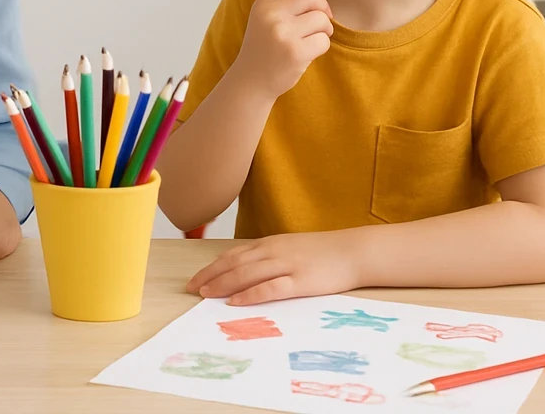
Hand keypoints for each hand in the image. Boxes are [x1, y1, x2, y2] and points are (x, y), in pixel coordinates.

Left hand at [186, 231, 360, 305]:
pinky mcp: (300, 281)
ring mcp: (286, 265)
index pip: (232, 254)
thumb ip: (269, 257)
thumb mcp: (290, 249)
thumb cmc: (322, 253)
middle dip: (210, 276)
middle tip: (191, 289)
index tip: (195, 279)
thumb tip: (246, 271)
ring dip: (223, 284)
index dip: (212, 267)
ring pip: (246, 273)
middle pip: (234, 263)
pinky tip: (236, 302)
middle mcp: (273, 251)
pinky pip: (270, 288)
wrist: (353, 251)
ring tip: (205, 294)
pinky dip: (250, 294)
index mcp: (269, 243)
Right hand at [235, 0, 332, 98]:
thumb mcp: (265, 19)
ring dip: (322, 32)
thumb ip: (283, 4)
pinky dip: (321, 49)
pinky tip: (303, 56)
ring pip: (323, 19)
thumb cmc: (264, 48)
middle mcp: (270, 12)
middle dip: (321, 11)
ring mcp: (281, 31)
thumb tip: (317, 0)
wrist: (251, 81)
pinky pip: (324, 40)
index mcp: (264, 1)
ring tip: (304, 43)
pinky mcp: (294, 50)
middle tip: (314, 25)